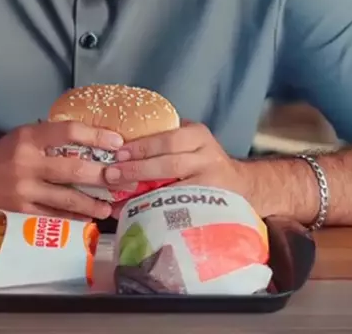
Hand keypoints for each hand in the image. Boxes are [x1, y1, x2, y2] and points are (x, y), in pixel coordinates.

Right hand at [0, 121, 121, 220]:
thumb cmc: (3, 152)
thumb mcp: (25, 135)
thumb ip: (52, 138)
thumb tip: (93, 141)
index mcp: (29, 138)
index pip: (68, 132)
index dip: (96, 136)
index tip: (117, 142)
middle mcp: (28, 163)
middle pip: (73, 168)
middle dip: (102, 175)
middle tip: (124, 179)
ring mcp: (25, 189)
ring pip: (66, 197)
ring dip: (93, 202)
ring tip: (111, 205)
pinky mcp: (23, 209)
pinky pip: (54, 214)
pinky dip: (74, 215)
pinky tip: (89, 216)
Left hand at [105, 121, 249, 198]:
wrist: (241, 185)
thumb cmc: (203, 161)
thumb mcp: (191, 141)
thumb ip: (165, 140)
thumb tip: (118, 148)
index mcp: (198, 136)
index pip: (168, 140)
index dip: (141, 147)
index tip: (117, 154)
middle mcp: (208, 158)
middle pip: (169, 163)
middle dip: (137, 170)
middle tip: (110, 175)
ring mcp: (211, 185)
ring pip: (174, 189)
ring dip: (142, 194)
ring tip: (118, 198)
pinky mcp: (211, 207)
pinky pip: (180, 210)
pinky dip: (155, 212)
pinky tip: (135, 215)